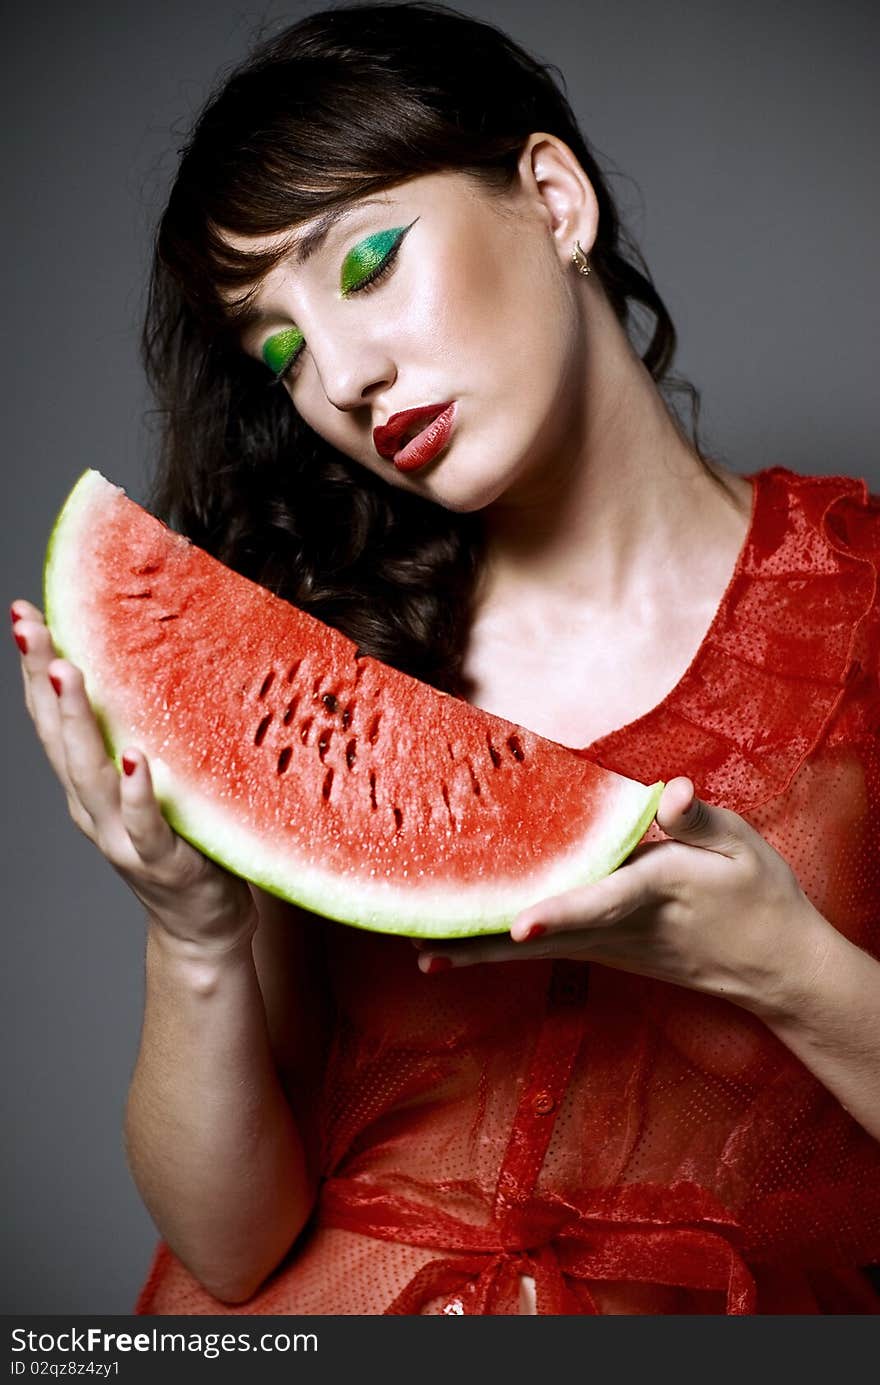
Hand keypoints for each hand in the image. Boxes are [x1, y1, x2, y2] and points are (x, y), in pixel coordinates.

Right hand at [11, 599, 256, 950]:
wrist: (202, 925)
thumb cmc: (182, 840)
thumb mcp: (156, 776)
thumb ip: (143, 731)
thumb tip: (147, 655)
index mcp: (86, 784)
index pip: (52, 717)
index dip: (34, 667)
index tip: (23, 611)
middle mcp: (92, 808)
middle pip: (58, 738)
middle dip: (42, 680)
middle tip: (32, 627)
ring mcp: (122, 837)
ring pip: (89, 776)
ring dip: (76, 724)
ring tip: (68, 674)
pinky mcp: (163, 863)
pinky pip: (145, 825)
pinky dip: (137, 792)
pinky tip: (135, 759)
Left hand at [416, 777, 831, 1017]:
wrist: (776, 968)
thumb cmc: (760, 897)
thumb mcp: (744, 848)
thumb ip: (700, 822)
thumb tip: (673, 794)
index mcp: (656, 890)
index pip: (602, 901)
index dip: (562, 911)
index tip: (519, 923)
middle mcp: (623, 926)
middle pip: (546, 935)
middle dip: (485, 941)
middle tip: (421, 944)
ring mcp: (612, 946)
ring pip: (538, 950)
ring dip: (482, 950)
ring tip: (422, 951)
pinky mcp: (607, 952)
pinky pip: (548, 950)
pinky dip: (503, 949)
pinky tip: (464, 945)